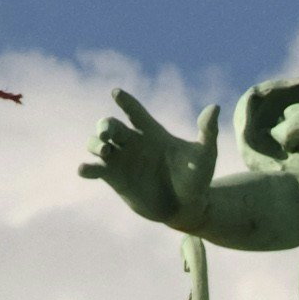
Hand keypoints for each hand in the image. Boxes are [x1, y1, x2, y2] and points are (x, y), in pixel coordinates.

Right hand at [81, 91, 220, 230]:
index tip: (116, 92)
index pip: (135, 111)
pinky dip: (86, 168)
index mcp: (152, 132)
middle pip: (110, 126)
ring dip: (95, 144)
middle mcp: (133, 142)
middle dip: (105, 126)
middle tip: (108, 133)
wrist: (187, 207)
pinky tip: (83, 169)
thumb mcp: (205, 154)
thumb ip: (207, 131)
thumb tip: (215, 107)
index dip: (125, 101)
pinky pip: (95, 169)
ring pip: (96, 144)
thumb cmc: (197, 178)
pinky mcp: (115, 179)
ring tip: (105, 151)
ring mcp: (122, 160)